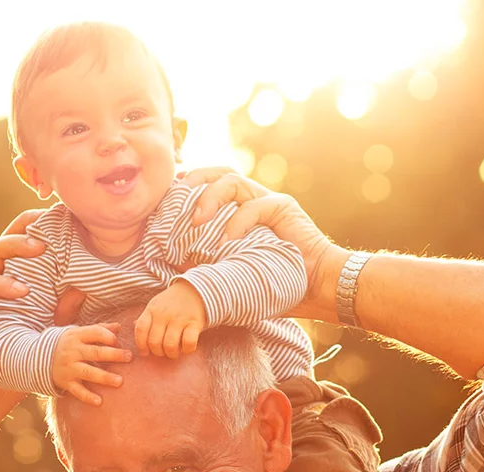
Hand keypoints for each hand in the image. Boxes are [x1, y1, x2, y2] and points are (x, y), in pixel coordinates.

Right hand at [0, 209, 84, 393]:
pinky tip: (21, 290)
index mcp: (20, 277)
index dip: (40, 226)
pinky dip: (0, 283)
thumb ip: (64, 310)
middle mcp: (0, 275)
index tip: (61, 216)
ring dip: (16, 246)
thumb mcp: (50, 331)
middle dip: (26, 226)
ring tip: (39, 249)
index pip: (28, 243)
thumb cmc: (22, 356)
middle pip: (9, 237)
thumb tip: (85, 289)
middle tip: (48, 225)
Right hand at [52, 324, 132, 405]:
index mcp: (77, 336)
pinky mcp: (66, 382)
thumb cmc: (67, 343)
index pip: (94, 332)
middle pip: (95, 352)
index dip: (107, 336)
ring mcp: (69, 367)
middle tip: (129, 357)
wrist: (37, 358)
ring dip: (104, 377)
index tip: (118, 341)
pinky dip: (87, 396)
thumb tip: (119, 326)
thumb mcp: (79, 333)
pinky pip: (77, 390)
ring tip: (119, 381)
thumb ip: (99, 329)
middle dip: (113, 355)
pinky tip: (99, 401)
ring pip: (88, 372)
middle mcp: (72, 351)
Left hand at [134, 280, 206, 358]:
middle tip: (163, 351)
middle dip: (158, 352)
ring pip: (170, 345)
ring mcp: (180, 318)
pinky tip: (187, 348)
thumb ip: (146, 317)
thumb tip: (132, 326)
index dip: (140, 345)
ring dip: (171, 354)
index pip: (140, 330)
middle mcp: (164, 314)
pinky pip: (189, 343)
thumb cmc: (172, 302)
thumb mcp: (156, 305)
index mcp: (152, 310)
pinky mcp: (195, 323)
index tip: (145, 352)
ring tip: (174, 352)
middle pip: (154, 342)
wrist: (195, 289)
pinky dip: (187, 350)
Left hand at [179, 168, 334, 319]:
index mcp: (240, 211)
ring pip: (234, 181)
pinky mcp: (285, 208)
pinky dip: (237, 222)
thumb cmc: (278, 284)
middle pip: (220, 172)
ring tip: (196, 221)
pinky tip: (226, 241)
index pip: (210, 185)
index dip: (188, 186)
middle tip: (175, 195)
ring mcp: (270, 201)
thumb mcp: (235, 273)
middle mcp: (254, 200)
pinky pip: (256, 206)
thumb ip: (210, 266)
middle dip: (194, 177)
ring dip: (210, 198)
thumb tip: (176, 271)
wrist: (319, 288)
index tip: (165, 198)